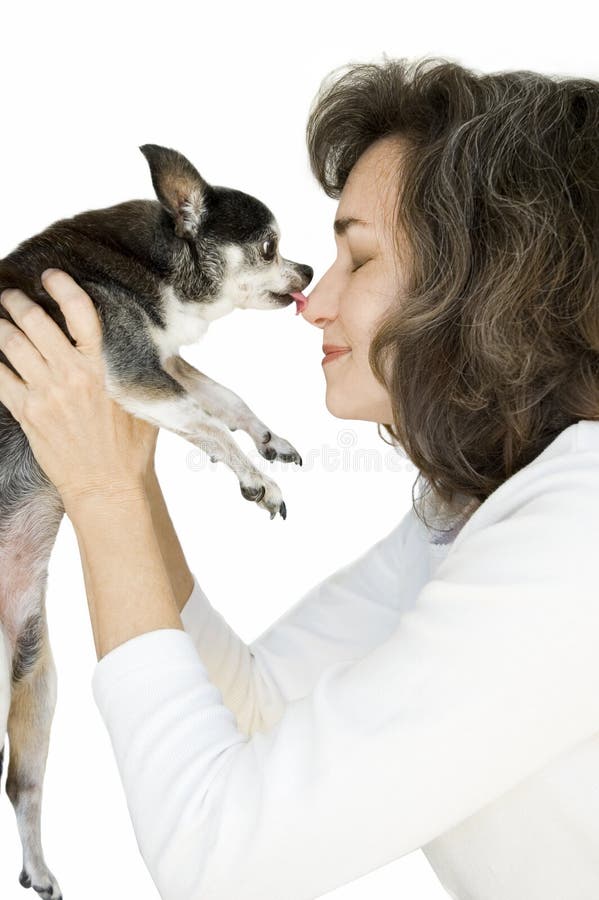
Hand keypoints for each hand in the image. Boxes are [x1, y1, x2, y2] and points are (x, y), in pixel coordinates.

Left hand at [0, 269, 158, 512]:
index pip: (81, 313)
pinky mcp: (27, 412)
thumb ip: (139, 366)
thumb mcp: (143, 399)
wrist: (108, 484)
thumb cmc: (131, 445)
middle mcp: (72, 375)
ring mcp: (45, 393)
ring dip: (0, 325)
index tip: (51, 275)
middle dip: (18, 302)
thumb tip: (145, 338)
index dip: (63, 287)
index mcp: (103, 367)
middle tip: (13, 296)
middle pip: (35, 323)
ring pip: (11, 344)